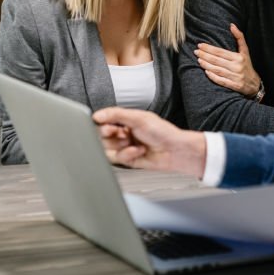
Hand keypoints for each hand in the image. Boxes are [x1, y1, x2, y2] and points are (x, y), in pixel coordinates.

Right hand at [92, 107, 206, 177]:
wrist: (175, 151)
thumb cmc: (163, 132)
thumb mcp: (139, 118)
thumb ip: (116, 114)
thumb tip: (98, 115)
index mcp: (126, 120)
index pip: (104, 121)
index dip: (103, 124)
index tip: (108, 126)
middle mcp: (124, 133)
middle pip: (102, 137)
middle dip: (111, 136)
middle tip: (121, 134)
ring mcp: (125, 146)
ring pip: (107, 149)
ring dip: (120, 146)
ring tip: (132, 142)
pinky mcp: (128, 160)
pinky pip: (118, 159)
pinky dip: (127, 154)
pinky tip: (138, 150)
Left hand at [195, 24, 262, 97]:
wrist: (254, 83)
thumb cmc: (247, 65)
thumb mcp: (245, 51)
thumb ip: (239, 37)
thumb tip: (232, 25)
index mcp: (239, 57)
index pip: (220, 52)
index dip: (209, 48)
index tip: (200, 45)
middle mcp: (237, 67)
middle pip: (217, 60)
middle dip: (205, 55)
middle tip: (196, 51)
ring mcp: (235, 77)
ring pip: (217, 70)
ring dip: (206, 65)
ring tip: (198, 60)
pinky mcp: (234, 86)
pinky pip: (221, 81)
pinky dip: (213, 76)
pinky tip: (206, 71)